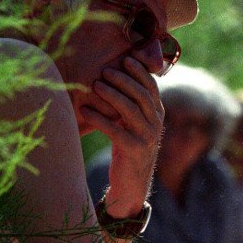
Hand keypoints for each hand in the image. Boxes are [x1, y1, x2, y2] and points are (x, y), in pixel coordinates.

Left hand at [82, 57, 163, 216]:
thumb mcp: (133, 123)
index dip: (140, 72)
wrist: (131, 183)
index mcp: (157, 114)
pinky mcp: (134, 151)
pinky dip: (100, 119)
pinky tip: (85, 111)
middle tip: (105, 70)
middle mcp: (156, 124)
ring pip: (130, 111)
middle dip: (123, 80)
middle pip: (141, 96)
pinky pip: (116, 131)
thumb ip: (131, 103)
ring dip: (112, 96)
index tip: (126, 59)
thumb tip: (116, 75)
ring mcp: (146, 138)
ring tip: (95, 86)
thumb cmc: (127, 147)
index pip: (151, 88)